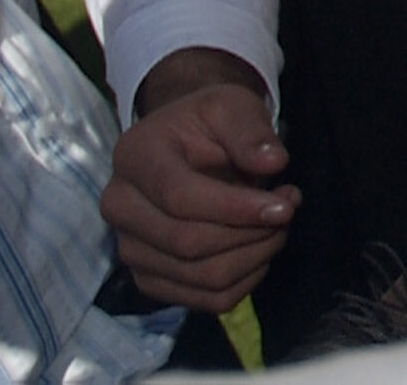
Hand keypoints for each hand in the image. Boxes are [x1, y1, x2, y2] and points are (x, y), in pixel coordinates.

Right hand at [104, 50, 298, 312]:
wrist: (183, 144)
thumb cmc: (208, 123)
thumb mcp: (231, 107)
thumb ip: (251, 131)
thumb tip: (274, 162)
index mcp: (134, 157)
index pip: (181, 198)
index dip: (237, 208)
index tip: (285, 205)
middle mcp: (119, 207)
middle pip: (189, 243)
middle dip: (251, 233)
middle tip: (287, 210)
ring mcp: (129, 249)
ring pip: (201, 276)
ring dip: (254, 258)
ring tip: (277, 225)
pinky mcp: (148, 279)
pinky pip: (204, 299)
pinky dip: (245, 282)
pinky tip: (260, 251)